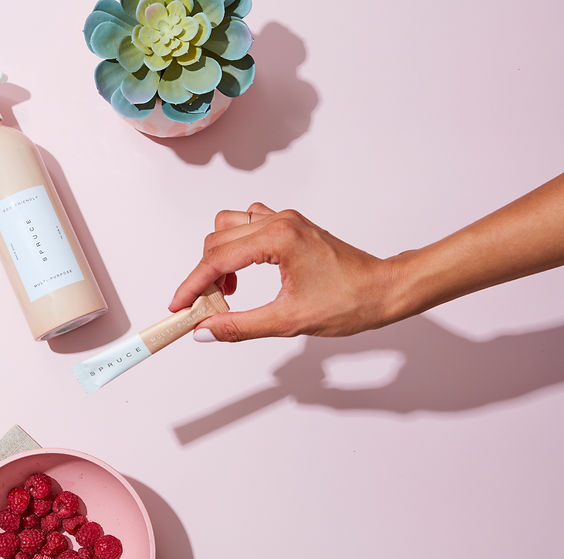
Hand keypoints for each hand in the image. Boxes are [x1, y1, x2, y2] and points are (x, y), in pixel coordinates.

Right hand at [169, 203, 397, 340]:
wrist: (386, 289)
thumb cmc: (350, 302)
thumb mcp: (289, 321)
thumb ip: (240, 326)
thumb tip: (204, 331)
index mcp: (278, 239)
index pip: (218, 259)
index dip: (192, 285)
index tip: (178, 307)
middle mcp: (278, 221)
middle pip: (217, 240)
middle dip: (204, 275)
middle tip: (206, 307)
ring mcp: (285, 220)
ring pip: (228, 226)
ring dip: (219, 257)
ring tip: (228, 291)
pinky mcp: (290, 226)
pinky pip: (247, 226)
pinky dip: (236, 248)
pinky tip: (245, 274)